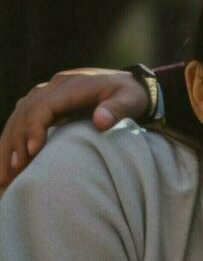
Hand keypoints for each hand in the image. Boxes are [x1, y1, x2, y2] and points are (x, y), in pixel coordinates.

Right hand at [0, 69, 144, 188]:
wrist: (132, 84)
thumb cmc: (132, 95)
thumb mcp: (132, 100)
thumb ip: (117, 109)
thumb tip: (101, 121)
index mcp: (71, 85)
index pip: (43, 106)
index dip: (34, 127)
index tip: (31, 152)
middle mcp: (54, 87)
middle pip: (24, 113)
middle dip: (15, 142)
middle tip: (10, 171)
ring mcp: (48, 94)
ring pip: (19, 117)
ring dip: (8, 145)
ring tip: (4, 175)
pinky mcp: (47, 104)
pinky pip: (23, 119)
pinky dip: (14, 140)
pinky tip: (9, 162)